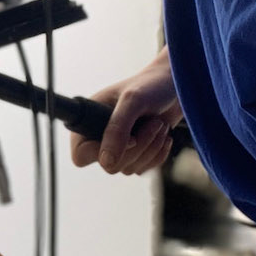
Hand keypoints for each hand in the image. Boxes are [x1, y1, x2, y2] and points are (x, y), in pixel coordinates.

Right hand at [71, 45, 181, 173]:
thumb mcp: (132, 101)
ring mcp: (119, 149)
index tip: (129, 137)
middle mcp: (101, 138)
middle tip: (153, 122)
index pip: (81, 155)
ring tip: (159, 123)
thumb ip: (117, 129)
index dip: (102, 152)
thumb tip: (106, 161)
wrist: (175, 86)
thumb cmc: (151, 86)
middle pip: (110, 166)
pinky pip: (143, 169)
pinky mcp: (136, 155)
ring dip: (150, 147)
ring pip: (129, 169)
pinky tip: (164, 135)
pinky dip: (158, 154)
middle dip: (138, 146)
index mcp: (90, 121)